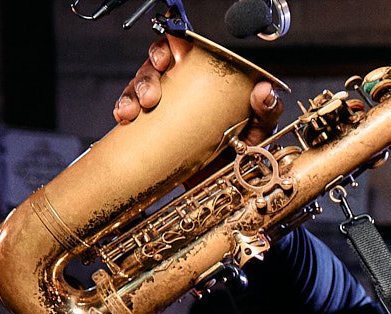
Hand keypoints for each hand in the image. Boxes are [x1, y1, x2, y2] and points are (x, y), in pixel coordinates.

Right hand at [113, 35, 281, 142]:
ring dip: (132, 94)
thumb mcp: (259, 130)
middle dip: (146, 76)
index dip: (167, 48)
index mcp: (203, 79)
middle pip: (154, 67)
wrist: (226, 186)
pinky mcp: (151, 130)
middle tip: (150, 95)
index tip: (164, 60)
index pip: (179, 51)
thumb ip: (266, 110)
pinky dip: (123, 111)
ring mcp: (163, 109)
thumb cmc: (243, 152)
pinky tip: (124, 117)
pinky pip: (130, 114)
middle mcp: (180, 89)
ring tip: (134, 110)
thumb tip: (264, 92)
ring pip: (138, 88)